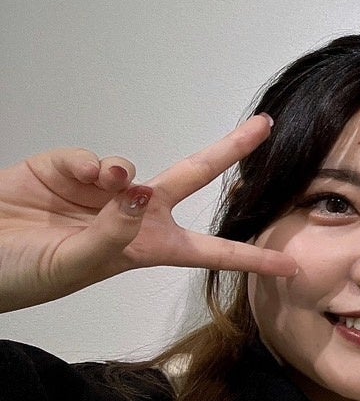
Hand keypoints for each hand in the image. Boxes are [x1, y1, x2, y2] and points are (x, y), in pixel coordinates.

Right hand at [0, 115, 296, 312]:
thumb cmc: (24, 274)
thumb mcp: (76, 265)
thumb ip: (113, 234)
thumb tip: (142, 193)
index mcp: (146, 248)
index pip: (210, 252)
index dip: (251, 257)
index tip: (292, 262)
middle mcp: (132, 215)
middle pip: (193, 177)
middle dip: (229, 150)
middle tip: (265, 126)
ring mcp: (102, 190)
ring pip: (134, 167)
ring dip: (123, 176)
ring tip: (102, 188)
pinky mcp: (69, 168)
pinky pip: (92, 159)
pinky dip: (86, 166)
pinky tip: (76, 178)